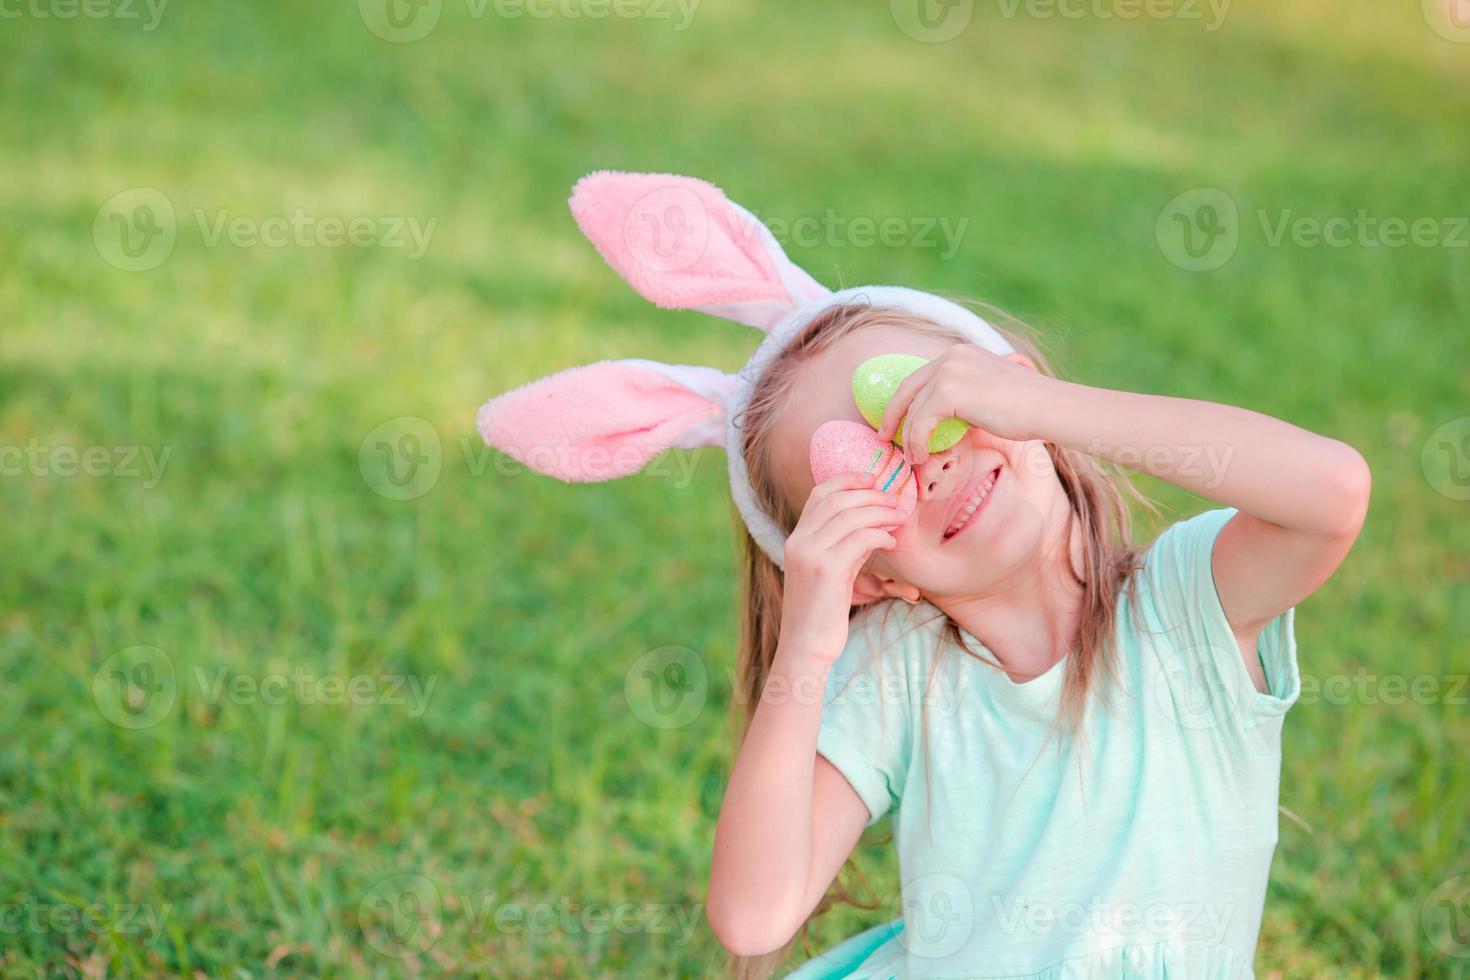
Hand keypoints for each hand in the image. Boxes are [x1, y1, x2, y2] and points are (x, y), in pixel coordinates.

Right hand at [778, 472, 900, 665]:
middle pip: (837, 500)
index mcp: (796, 539)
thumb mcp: (830, 572)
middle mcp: (799, 542)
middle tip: (895, 500)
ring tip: (898, 518)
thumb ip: (843, 546)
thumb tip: (871, 523)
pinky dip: (879, 534)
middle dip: (870, 494)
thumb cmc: (822, 613)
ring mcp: (810, 555)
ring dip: (879, 512)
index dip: (846, 480)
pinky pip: (859, 538)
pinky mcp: (826, 570)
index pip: (819, 494)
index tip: (872, 478)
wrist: (806, 646)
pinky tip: (890, 542)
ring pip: (850, 516)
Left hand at [874, 345, 1054, 465]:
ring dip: (907, 436)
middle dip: (892, 415)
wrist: (1050, 408)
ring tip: (910, 458)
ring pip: (913, 409)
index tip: (896, 422)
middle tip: (884, 436)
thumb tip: (945, 418)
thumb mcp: (989, 393)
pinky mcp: (949, 392)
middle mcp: (951, 356)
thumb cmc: (1028, 408)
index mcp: (960, 353)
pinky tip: (919, 457)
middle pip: (907, 388)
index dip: (905, 401)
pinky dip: (915, 442)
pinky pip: (920, 421)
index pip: (920, 377)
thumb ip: (965, 397)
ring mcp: (949, 371)